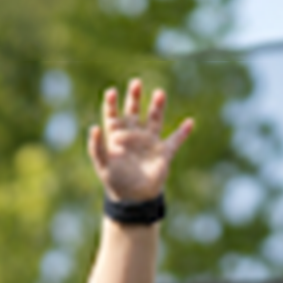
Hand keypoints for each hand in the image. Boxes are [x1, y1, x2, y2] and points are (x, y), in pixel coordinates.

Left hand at [87, 79, 192, 203]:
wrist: (133, 199)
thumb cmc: (115, 180)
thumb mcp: (102, 164)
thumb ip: (96, 147)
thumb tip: (93, 128)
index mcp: (117, 136)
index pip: (114, 115)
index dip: (112, 104)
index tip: (111, 92)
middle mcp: (134, 135)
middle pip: (134, 111)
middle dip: (134, 97)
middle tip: (136, 82)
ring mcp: (149, 142)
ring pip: (155, 120)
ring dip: (158, 107)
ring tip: (160, 93)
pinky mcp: (163, 153)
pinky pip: (175, 141)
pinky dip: (183, 132)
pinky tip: (189, 122)